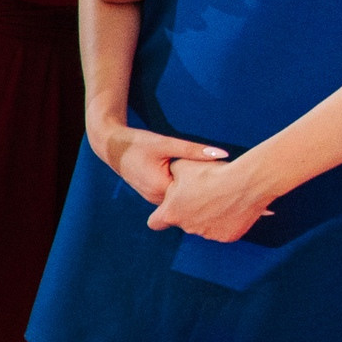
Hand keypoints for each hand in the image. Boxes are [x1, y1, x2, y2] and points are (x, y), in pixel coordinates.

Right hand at [96, 122, 227, 206]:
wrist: (112, 147)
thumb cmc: (138, 143)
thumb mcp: (167, 143)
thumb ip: (194, 150)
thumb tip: (223, 154)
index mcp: (161, 188)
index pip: (195, 193)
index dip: (212, 185)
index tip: (229, 177)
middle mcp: (156, 198)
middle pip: (189, 199)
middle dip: (206, 190)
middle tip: (228, 180)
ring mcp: (153, 199)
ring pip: (182, 199)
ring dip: (196, 192)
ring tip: (217, 183)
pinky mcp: (153, 195)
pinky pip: (174, 196)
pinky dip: (185, 190)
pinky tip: (200, 183)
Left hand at [145, 155, 276, 242]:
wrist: (246, 182)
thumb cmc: (211, 172)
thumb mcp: (182, 166)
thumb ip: (171, 174)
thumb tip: (170, 174)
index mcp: (171, 212)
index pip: (155, 223)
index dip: (161, 216)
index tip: (169, 208)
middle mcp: (187, 227)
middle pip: (184, 221)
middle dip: (190, 210)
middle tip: (205, 193)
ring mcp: (208, 234)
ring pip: (204, 226)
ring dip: (209, 215)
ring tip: (221, 196)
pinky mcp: (227, 237)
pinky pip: (223, 229)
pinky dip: (227, 220)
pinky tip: (233, 205)